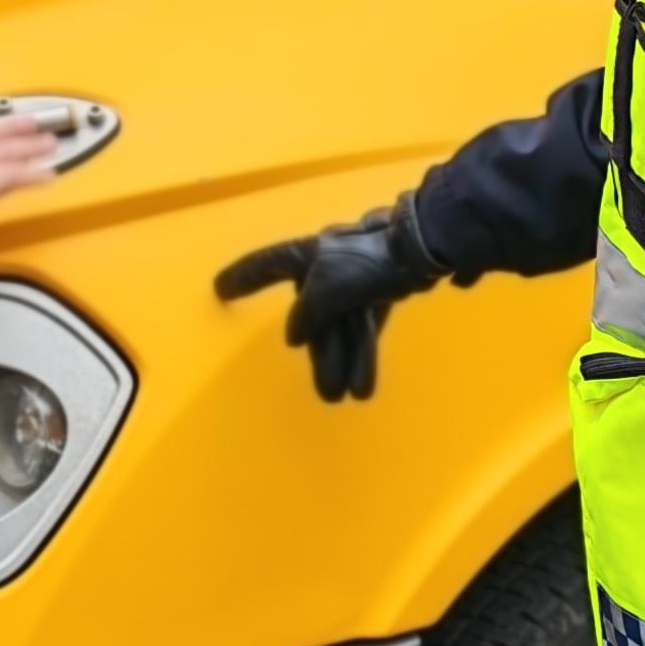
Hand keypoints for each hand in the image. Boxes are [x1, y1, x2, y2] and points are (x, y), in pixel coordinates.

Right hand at [212, 196, 445, 401]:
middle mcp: (327, 266)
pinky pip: (365, 327)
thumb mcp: (327, 287)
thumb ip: (308, 312)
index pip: (267, 265)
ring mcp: (355, 278)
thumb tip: (296, 336)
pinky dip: (364, 353)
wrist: (423, 248)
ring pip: (343, 329)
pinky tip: (364, 381)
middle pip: (315, 318)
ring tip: (349, 397)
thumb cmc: (368, 261)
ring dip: (345, 363)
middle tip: (327, 394)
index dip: (243, 277)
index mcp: (309, 256)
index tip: (221, 289)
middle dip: (322, 357)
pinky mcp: (380, 289)